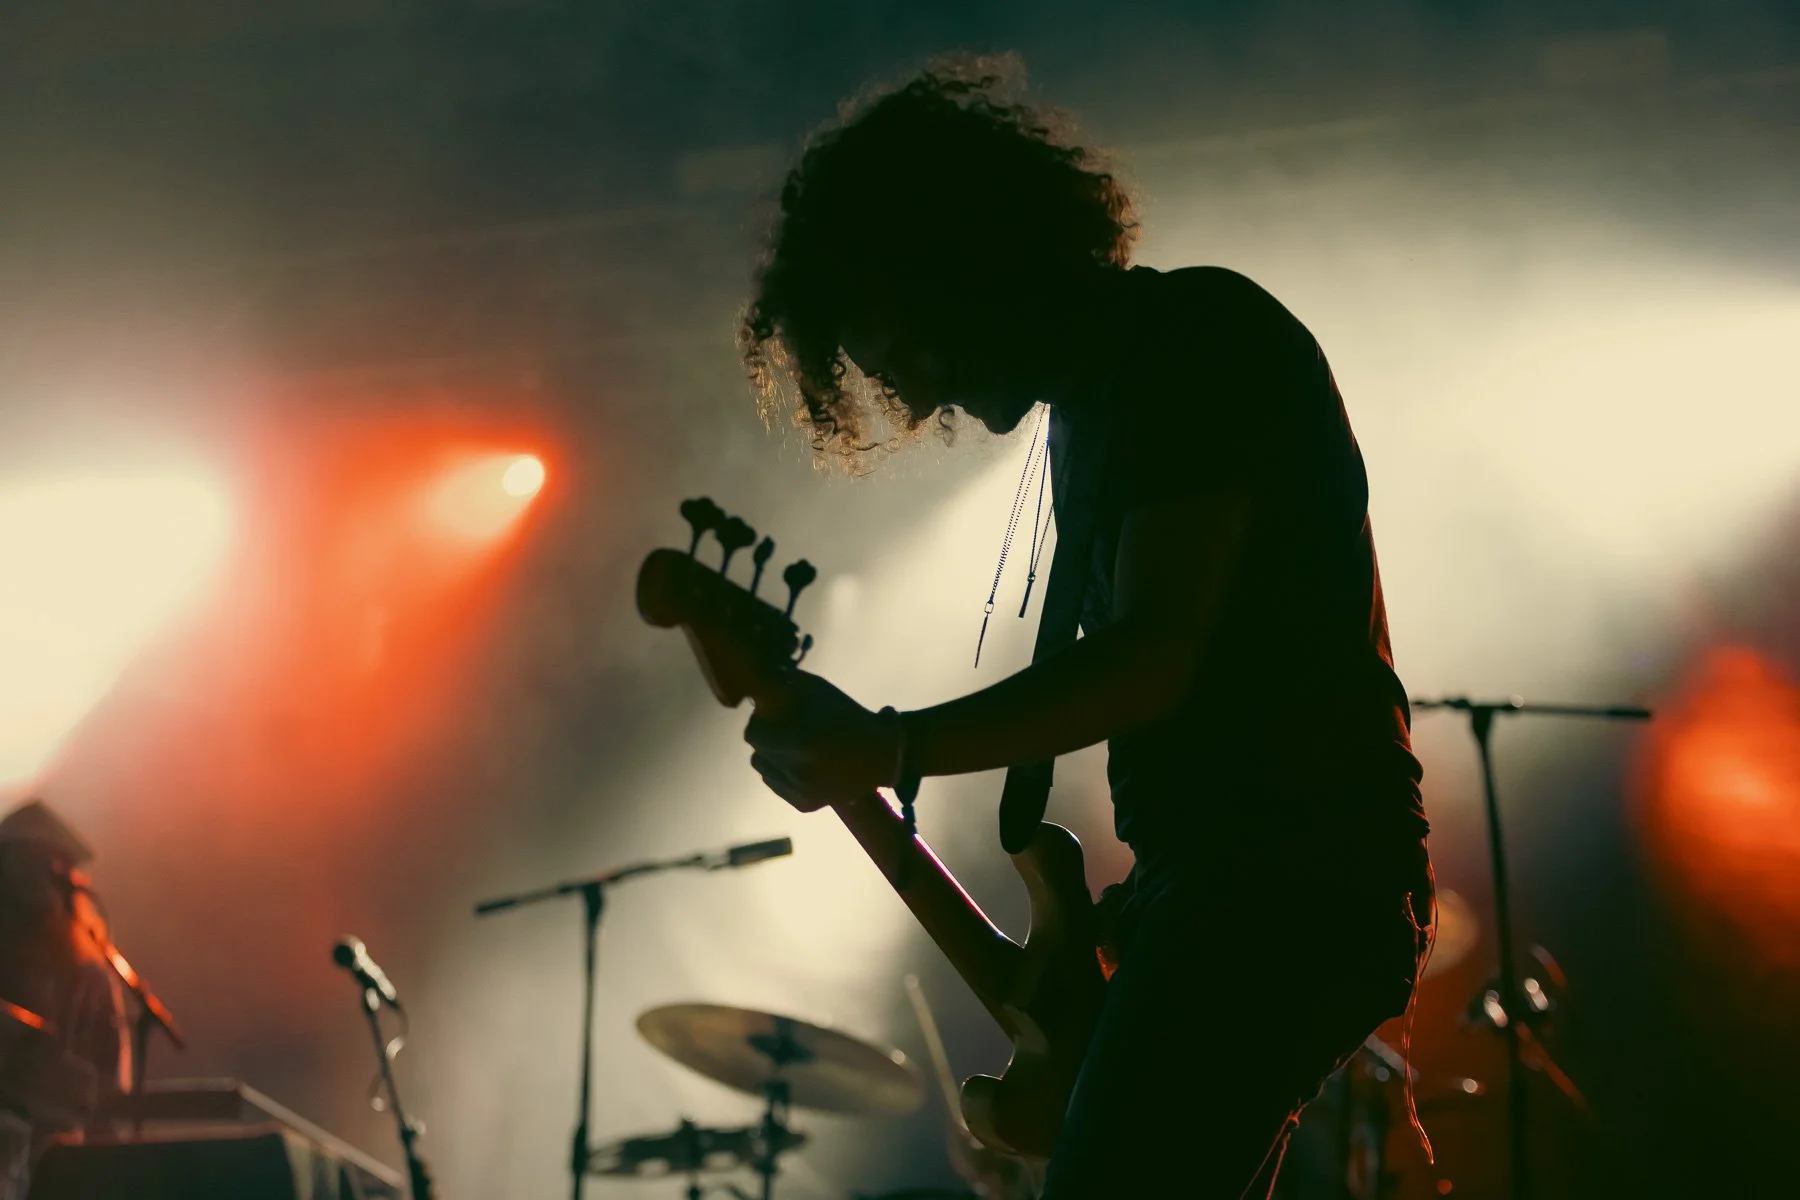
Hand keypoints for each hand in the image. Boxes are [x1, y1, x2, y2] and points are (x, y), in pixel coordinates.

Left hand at [744, 671, 896, 811]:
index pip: (754, 734)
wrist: (884, 755)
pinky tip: (801, 763)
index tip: (771, 714)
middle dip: (766, 737)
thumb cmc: (851, 717)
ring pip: (764, 770)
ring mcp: (801, 792)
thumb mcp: (819, 692)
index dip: (760, 720)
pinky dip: (783, 773)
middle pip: (757, 752)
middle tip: (782, 728)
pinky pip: (777, 785)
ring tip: (792, 747)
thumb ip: (785, 686)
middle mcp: (797, 772)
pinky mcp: (805, 804)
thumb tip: (759, 685)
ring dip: (772, 756)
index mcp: (802, 742)